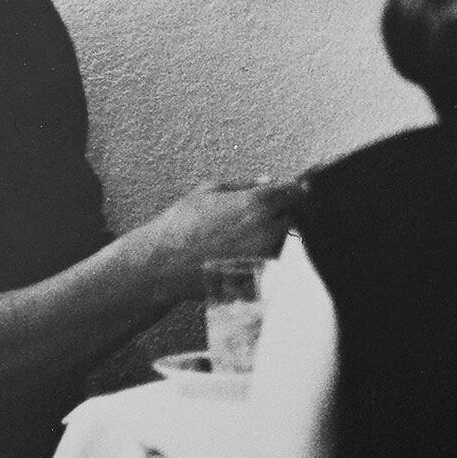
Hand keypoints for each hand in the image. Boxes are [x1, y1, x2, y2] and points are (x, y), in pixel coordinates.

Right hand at [141, 176, 304, 298]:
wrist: (160, 264)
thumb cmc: (181, 225)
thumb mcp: (208, 191)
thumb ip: (244, 184)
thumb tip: (269, 180)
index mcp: (258, 202)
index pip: (296, 193)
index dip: (295, 191)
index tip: (291, 193)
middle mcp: (266, 228)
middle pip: (295, 218)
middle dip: (285, 215)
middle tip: (266, 216)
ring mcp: (264, 256)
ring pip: (285, 242)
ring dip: (275, 237)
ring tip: (244, 237)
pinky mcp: (257, 277)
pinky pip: (271, 265)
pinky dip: (263, 258)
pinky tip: (240, 254)